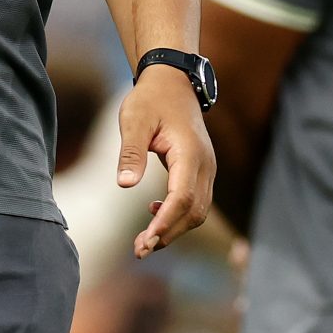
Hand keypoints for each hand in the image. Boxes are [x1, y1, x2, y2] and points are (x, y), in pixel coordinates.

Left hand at [127, 66, 216, 257]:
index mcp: (190, 153)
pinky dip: (178, 216)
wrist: (173, 82)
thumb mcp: (134, 121)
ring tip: (144, 242)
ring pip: (198, 211)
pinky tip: (153, 213)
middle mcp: (205, 164)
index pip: (183, 198)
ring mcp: (207, 168)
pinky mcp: (201, 171)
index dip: (165, 222)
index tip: (145, 241)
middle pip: (194, 211)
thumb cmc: (151, 99)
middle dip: (168, 233)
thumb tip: (125, 185)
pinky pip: (196, 201)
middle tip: (139, 250)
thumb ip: (131, 153)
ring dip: (173, 229)